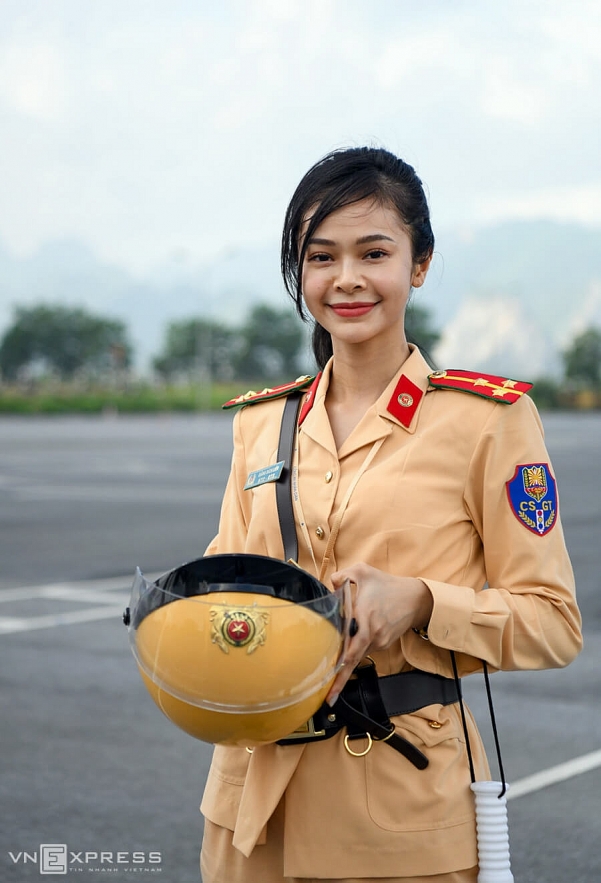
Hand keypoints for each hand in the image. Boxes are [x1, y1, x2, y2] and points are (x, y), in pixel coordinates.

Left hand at [326, 562, 432, 704]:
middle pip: (352, 660)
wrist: (417, 599)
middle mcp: (372, 634)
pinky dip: (355, 650)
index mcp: (364, 618)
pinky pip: (365, 649)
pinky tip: (347, 649)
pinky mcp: (383, 643)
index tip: (329, 682)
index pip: (350, 648)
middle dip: (340, 680)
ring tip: (331, 674)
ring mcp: (379, 641)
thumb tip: (329, 584)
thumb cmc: (388, 585)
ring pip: (357, 654)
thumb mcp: (363, 572)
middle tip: (328, 696)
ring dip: (345, 661)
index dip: (340, 666)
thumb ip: (342, 575)